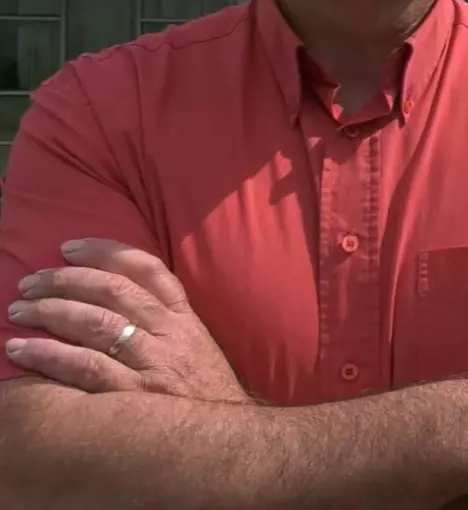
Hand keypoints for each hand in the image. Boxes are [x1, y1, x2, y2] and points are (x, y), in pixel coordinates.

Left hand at [5, 238, 247, 402]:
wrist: (227, 439)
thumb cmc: (204, 392)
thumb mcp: (195, 345)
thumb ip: (166, 319)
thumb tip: (116, 296)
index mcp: (183, 317)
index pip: (147, 270)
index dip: (106, 252)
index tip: (70, 248)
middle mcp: (169, 333)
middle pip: (114, 291)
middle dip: (68, 279)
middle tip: (31, 281)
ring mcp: (153, 364)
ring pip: (97, 323)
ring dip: (52, 311)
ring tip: (20, 309)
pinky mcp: (135, 398)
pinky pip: (87, 369)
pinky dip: (51, 355)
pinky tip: (23, 350)